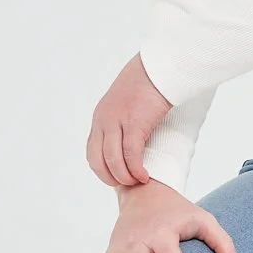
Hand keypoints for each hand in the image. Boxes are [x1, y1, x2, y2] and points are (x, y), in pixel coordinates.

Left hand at [86, 53, 172, 187]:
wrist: (160, 68)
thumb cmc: (150, 83)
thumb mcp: (127, 102)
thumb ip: (123, 119)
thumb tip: (130, 137)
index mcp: (101, 117)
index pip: (92, 152)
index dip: (102, 169)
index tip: (117, 177)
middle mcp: (104, 120)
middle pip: (97, 160)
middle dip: (110, 177)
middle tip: (127, 184)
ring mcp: (117, 121)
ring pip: (113, 160)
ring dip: (124, 177)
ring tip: (138, 181)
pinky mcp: (135, 123)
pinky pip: (131, 154)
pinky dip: (136, 169)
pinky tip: (144, 175)